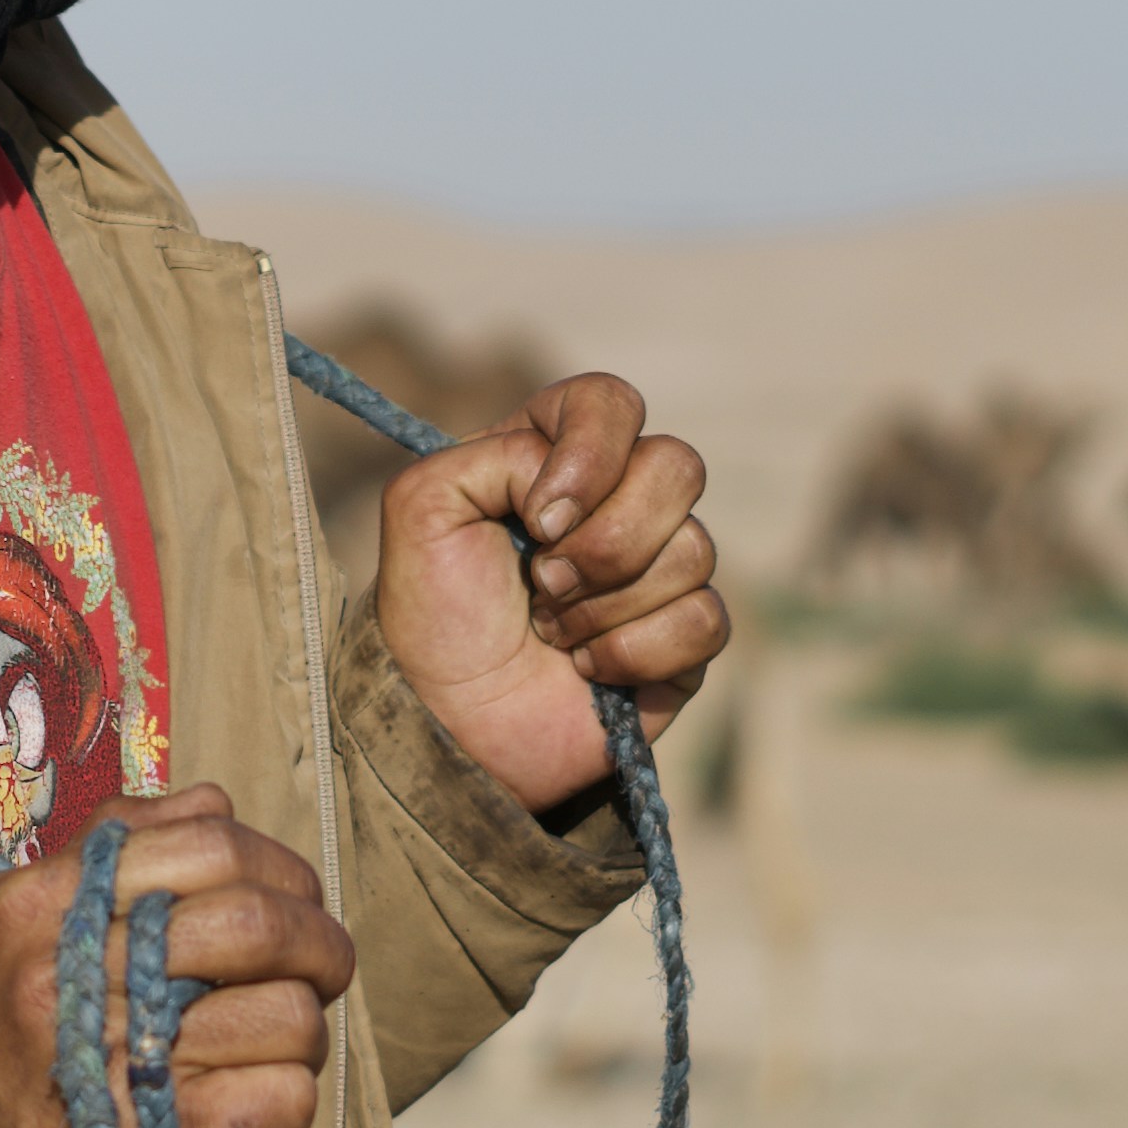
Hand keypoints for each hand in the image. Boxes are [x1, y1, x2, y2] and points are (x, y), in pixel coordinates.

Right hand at [0, 785, 352, 1127]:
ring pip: (286, 1013)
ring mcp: (112, 1059)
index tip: (291, 899)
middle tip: (322, 973)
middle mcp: (68, 972)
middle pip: (257, 920)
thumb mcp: (26, 938)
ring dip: (304, 1034)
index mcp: (42, 904)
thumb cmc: (19, 1059)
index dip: (277, 867)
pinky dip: (289, 1103)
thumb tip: (215, 804)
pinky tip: (250, 1110)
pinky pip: (282, 1098)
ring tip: (268, 1050)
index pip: (208, 838)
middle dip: (319, 945)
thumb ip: (114, 861)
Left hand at [377, 372, 726, 813]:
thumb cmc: (433, 615)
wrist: (450, 725)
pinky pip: (704, 620)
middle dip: (604, 540)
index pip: (612, 402)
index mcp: (556, 455)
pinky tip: (588, 669)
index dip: (589, 455)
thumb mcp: (422, 507)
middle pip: (677, 467)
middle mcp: (620, 499)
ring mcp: (660, 568)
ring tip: (552, 632)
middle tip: (543, 584)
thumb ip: (494, 455)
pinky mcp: (686, 638)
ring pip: (694, 549)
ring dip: (604, 606)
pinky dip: (633, 652)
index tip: (538, 519)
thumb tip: (574, 492)